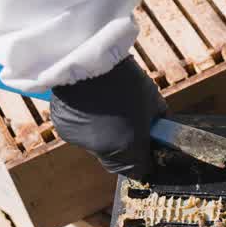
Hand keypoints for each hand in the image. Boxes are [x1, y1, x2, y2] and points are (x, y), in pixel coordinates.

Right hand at [50, 57, 165, 178]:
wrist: (87, 56)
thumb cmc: (124, 77)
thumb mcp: (152, 99)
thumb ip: (158, 120)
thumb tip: (160, 128)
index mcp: (128, 147)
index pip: (139, 170)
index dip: (144, 159)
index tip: (147, 148)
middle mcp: (102, 150)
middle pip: (116, 161)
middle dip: (125, 147)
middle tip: (128, 124)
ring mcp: (80, 140)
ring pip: (96, 147)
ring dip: (104, 135)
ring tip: (107, 108)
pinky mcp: (64, 128)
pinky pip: (79, 133)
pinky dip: (86, 124)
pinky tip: (90, 104)